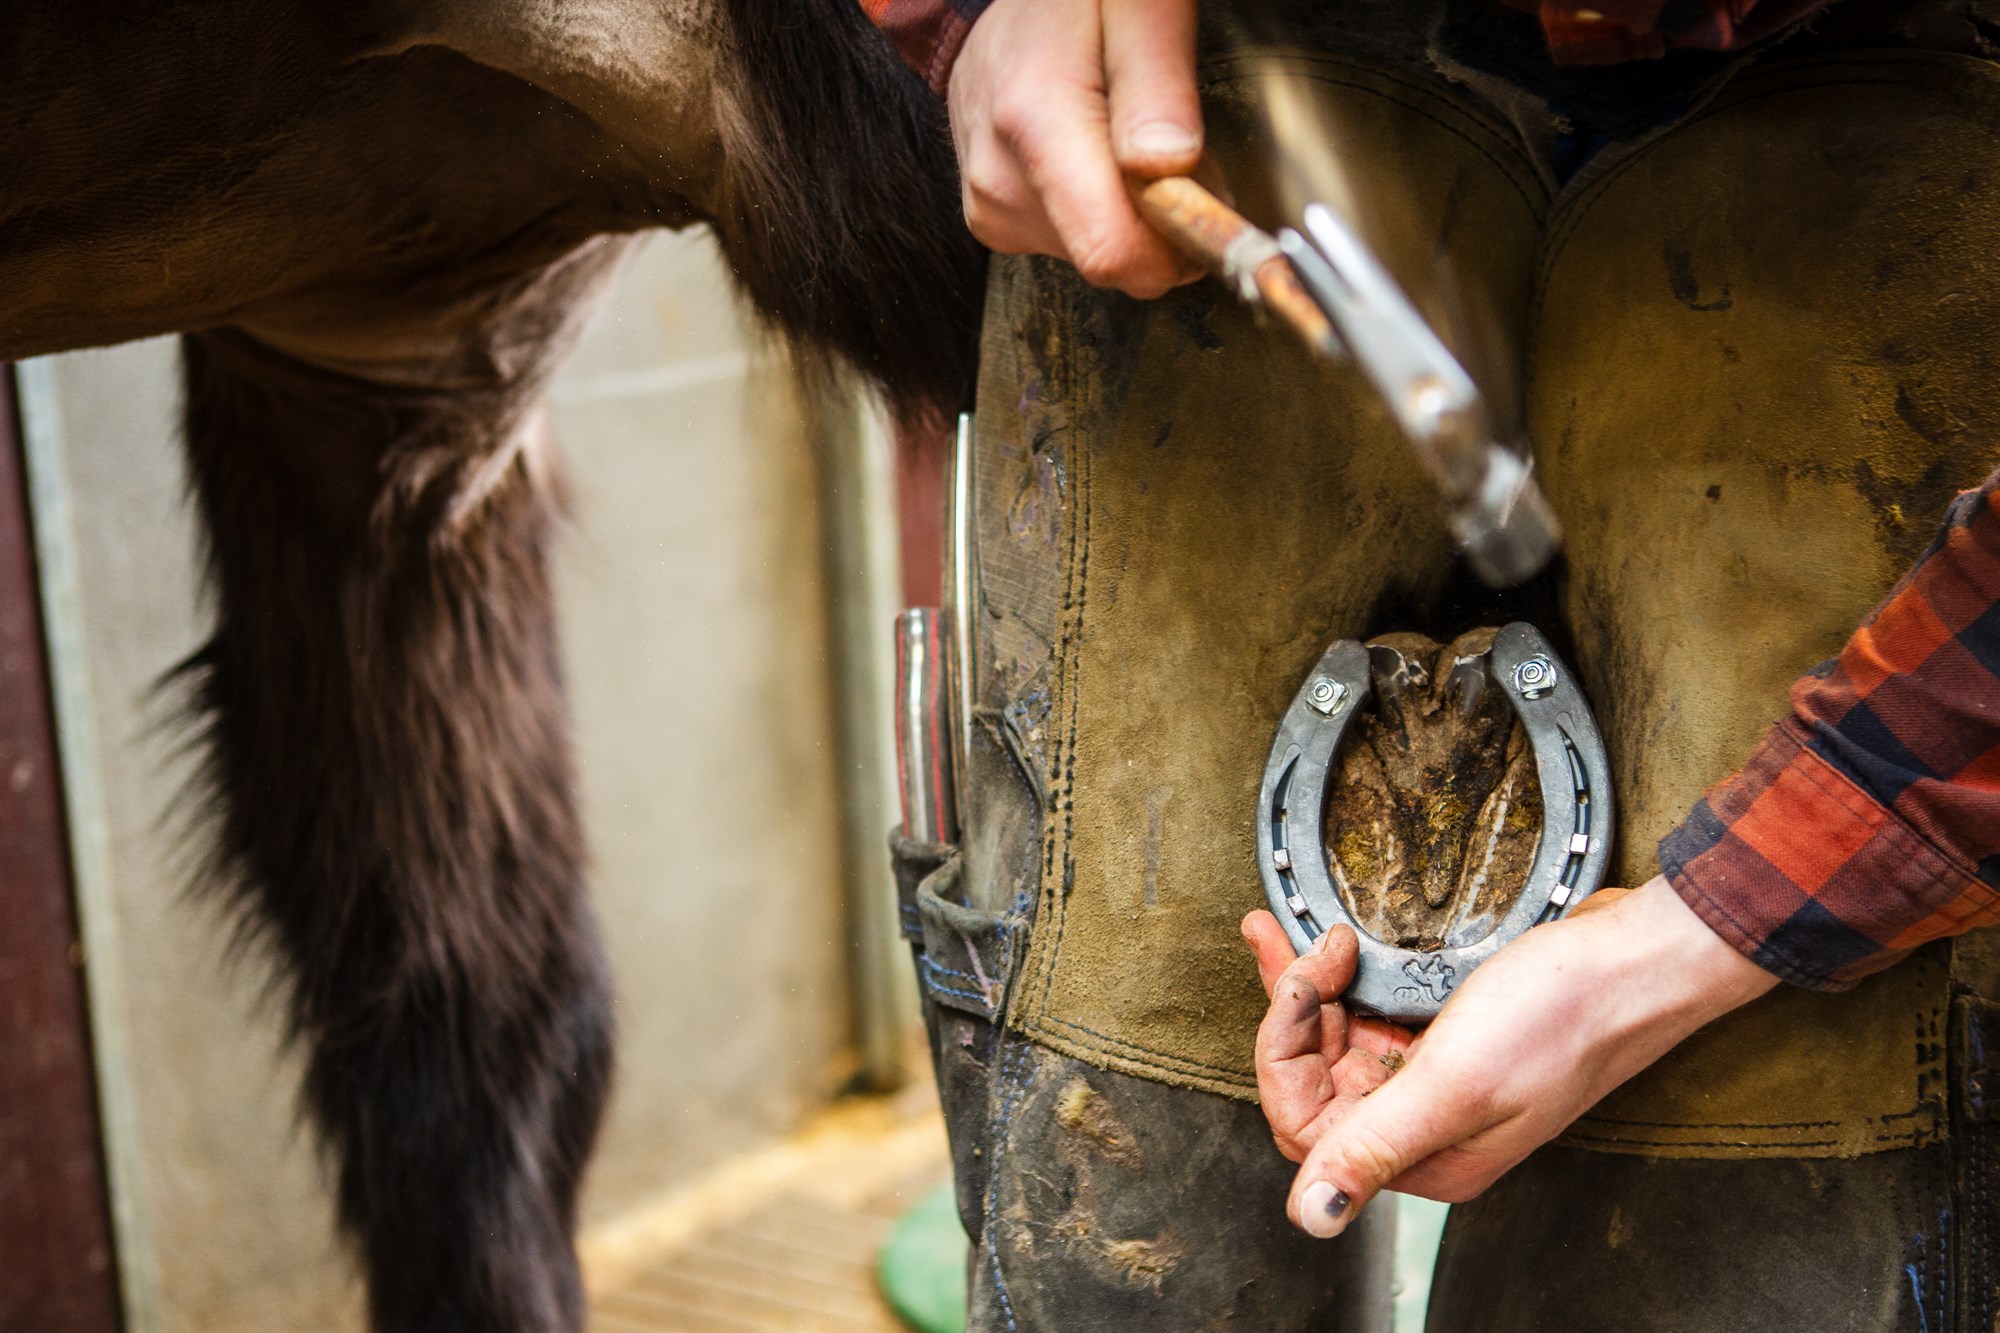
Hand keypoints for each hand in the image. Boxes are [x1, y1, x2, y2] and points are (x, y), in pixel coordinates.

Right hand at [948, 0, 1204, 296]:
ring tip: (1130, 145)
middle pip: (1118, 262)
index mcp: (1037, 122)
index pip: (1113, 251)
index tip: (1211, 199)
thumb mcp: (1134, 4)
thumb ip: (1156, 80)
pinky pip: (1075, 248)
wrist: (999, 7)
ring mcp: (993, 206)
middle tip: (1177, 150)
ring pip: (1101, 260)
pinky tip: (1100, 162)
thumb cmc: (1068, 0)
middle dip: (1166, 223)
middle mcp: (1003, 179)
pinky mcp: (994, 221)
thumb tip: (1168, 163)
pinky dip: (1106, 216)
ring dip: (1138, 218)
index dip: (1178, 245)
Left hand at [1242, 877, 1777, 1237]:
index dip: (1285, 1054)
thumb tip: (1311, 1220)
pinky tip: (1341, 948)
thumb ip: (1374, 1148)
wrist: (1635, 958)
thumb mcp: (1455, 1083)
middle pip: (1313, 1083)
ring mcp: (1434, 1084)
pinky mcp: (1445, 1040)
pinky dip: (1342, 985)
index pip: (1306, 1128)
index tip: (1299, 985)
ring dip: (1311, 990)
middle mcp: (1424, 1130)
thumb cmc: (1563, 1018)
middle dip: (1292, 1010)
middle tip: (1298, 944)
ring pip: (1335, 1048)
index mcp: (1426, 1159)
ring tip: (1316, 938)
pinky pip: (1366, 1022)